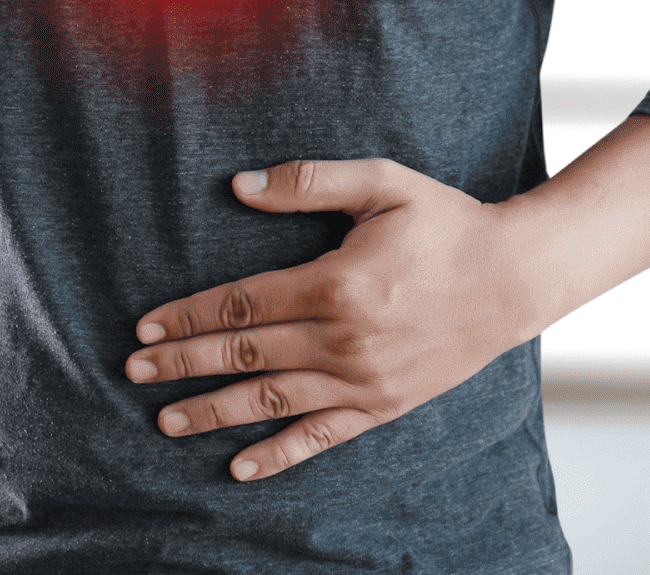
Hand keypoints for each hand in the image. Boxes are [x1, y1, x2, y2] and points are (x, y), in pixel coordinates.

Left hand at [126, 158, 541, 481]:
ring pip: (271, 401)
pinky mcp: (383, 406)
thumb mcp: (383, 183)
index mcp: (335, 283)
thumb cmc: (446, 222)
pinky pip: (320, 438)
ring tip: (166, 419)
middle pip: (244, 354)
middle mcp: (343, 340)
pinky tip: (238, 468)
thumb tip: (238, 185)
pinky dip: (278, 456)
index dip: (187, 316)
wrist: (515, 277)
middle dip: (183, 364)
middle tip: (134, 373)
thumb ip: (309, 181)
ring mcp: (363, 381)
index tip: (145, 328)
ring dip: (214, 412)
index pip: (240, 304)